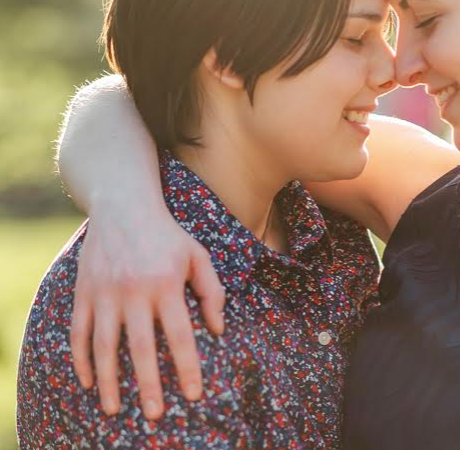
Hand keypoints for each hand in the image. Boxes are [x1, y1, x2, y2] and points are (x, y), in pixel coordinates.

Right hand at [70, 201, 225, 419]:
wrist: (124, 206)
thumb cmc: (167, 235)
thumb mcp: (197, 255)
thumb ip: (211, 290)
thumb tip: (217, 329)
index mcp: (166, 283)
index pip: (180, 335)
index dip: (187, 367)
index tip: (194, 394)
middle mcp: (135, 290)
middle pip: (141, 347)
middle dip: (149, 385)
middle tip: (155, 415)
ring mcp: (105, 292)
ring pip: (105, 346)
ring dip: (110, 381)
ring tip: (116, 409)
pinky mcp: (84, 291)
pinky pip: (78, 332)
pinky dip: (81, 359)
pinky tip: (87, 381)